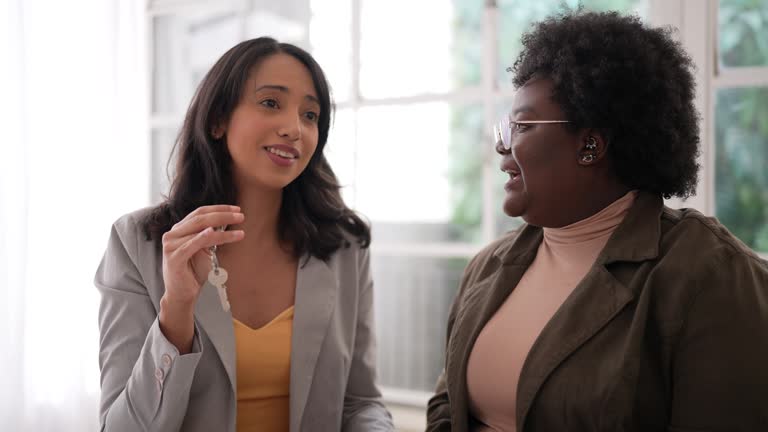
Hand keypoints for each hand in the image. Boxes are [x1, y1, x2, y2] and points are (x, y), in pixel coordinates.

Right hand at [158, 205, 243, 351]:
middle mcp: (172, 234)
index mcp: (179, 229)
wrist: (181, 294)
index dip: (219, 209)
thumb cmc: (194, 272)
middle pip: (200, 218)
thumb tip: (227, 222)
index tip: (236, 209)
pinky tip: (216, 233)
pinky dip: (205, 237)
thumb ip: (211, 236)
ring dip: (222, 228)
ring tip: (239, 229)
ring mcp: (171, 245)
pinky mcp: (174, 257)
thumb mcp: (205, 250)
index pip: (200, 212)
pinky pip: (193, 244)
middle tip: (241, 216)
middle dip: (223, 215)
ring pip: (200, 230)